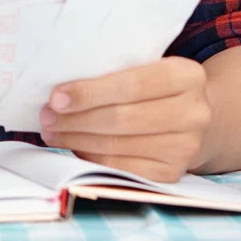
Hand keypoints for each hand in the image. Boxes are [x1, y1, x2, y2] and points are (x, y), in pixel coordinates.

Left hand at [38, 57, 211, 183]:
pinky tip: (73, 146)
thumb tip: (61, 89)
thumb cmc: (156, 87)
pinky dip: (91, 157)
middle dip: (75, 119)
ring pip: (116, 145)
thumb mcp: (148, 67)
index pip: (131, 85)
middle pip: (121, 118)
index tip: (56, 97)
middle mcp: (194, 113)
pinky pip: (121, 167)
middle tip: (46, 116)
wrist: (192, 118)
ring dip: (76, 139)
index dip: (90, 93)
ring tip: (52, 131)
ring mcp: (186, 147)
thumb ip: (115, 71)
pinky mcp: (172, 173)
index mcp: (188, 76)